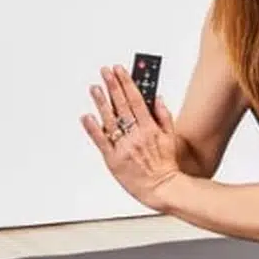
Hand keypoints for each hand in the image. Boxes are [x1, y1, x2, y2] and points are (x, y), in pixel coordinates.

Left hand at [81, 65, 180, 210]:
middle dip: (113, 85)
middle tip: (105, 72)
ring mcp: (123, 146)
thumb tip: (157, 98)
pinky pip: (101, 141)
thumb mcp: (171, 137)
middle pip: (122, 105)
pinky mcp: (113, 159)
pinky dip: (93, 128)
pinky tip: (87, 116)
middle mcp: (135, 135)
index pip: (136, 99)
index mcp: (150, 128)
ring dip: (101, 102)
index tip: (120, 70)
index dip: (127, 82)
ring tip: (95, 87)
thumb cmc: (166, 165)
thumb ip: (164, 116)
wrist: (161, 187)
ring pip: (110, 119)